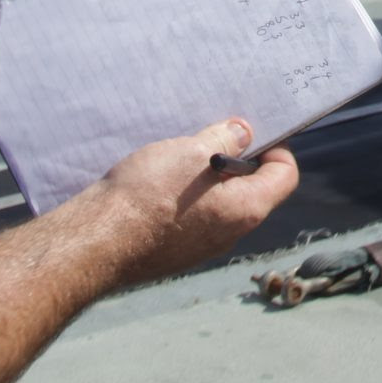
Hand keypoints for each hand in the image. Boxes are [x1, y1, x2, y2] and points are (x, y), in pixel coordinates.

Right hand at [97, 118, 298, 283]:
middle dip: (236, 159)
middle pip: (252, 190)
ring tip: (180, 155)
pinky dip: (185, 196)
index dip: (275, 148)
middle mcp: (230, 234)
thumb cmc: (148, 195)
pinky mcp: (175, 251)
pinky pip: (192, 217)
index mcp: (246, 210)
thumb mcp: (192, 152)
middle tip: (210, 136)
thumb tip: (244, 133)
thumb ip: (224, 140)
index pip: (285, 176)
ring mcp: (201, 247)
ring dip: (206, 177)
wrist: (96, 242)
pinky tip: (159, 180)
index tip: (250, 131)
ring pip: (218, 203)